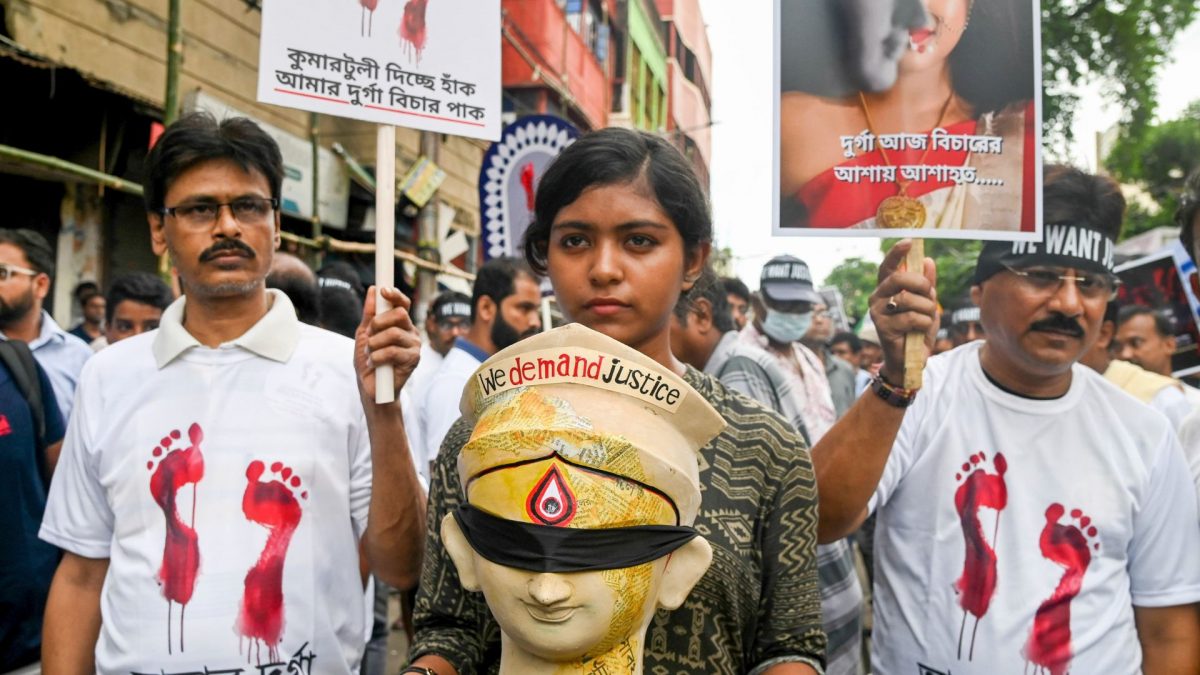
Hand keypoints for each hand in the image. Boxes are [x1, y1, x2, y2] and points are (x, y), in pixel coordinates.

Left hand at [355, 286, 421, 403]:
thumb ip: (369, 313)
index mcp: (400, 324)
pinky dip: (377, 357)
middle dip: (378, 323)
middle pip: (400, 314)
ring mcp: (414, 346)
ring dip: (374, 344)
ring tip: (369, 354)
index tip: (383, 291)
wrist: (371, 387)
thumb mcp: (364, 334)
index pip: (403, 304)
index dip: (395, 295)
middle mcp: (410, 332)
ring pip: (393, 333)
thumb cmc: (369, 360)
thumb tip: (373, 290)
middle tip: (370, 336)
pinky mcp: (413, 360)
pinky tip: (374, 364)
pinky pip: (392, 351)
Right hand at [868, 240, 938, 384]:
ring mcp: (877, 312)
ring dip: (927, 309)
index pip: (888, 267)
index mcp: (886, 289)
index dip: (896, 253)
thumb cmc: (916, 330)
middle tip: (930, 295)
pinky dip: (924, 324)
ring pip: (910, 299)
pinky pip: (912, 317)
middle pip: (900, 278)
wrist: (910, 360)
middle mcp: (877, 297)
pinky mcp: (883, 327)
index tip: (909, 242)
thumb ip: (927, 285)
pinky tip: (919, 332)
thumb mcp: (926, 305)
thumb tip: (928, 260)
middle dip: (922, 285)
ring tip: (926, 319)